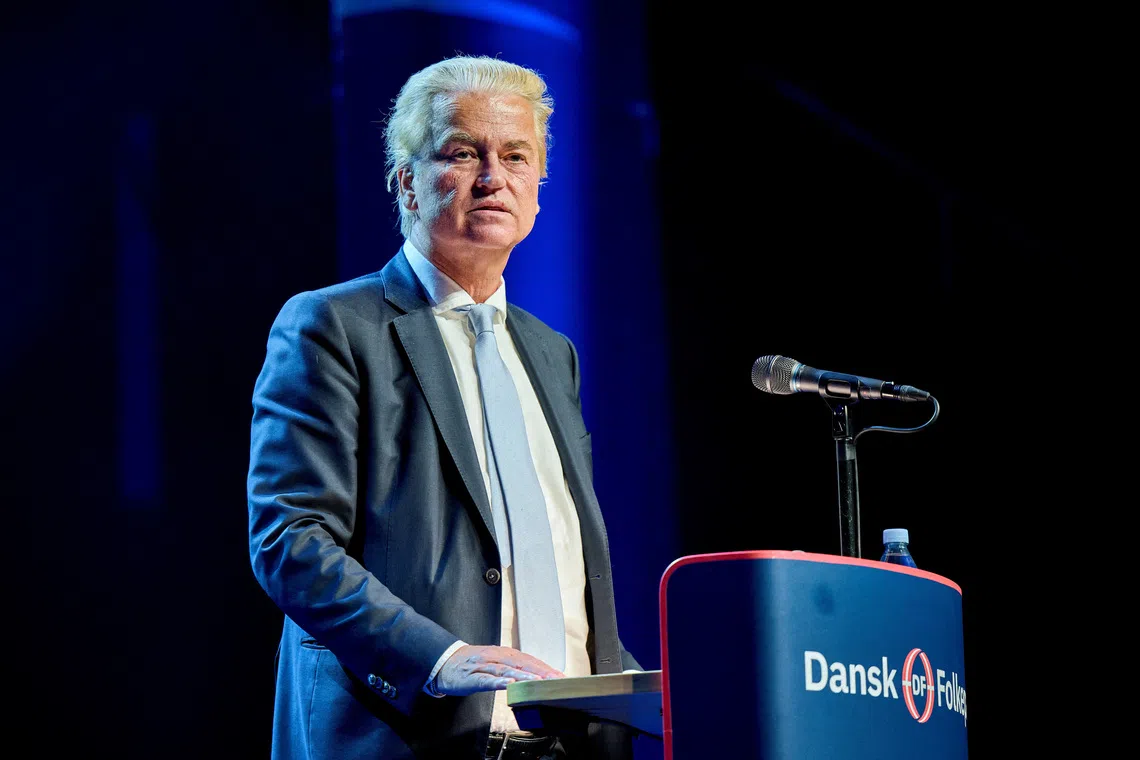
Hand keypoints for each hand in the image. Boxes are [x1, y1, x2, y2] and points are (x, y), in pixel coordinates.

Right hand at [433, 645, 563, 696]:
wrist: (444, 662)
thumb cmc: (471, 664)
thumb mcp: (494, 662)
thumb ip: (512, 667)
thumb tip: (533, 675)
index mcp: (503, 653)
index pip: (528, 659)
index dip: (544, 667)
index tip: (560, 676)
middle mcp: (496, 656)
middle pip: (521, 663)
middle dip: (540, 671)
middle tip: (556, 680)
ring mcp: (484, 666)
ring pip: (507, 670)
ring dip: (524, 676)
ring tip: (539, 682)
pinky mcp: (472, 677)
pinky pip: (486, 679)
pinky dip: (498, 682)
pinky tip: (509, 685)